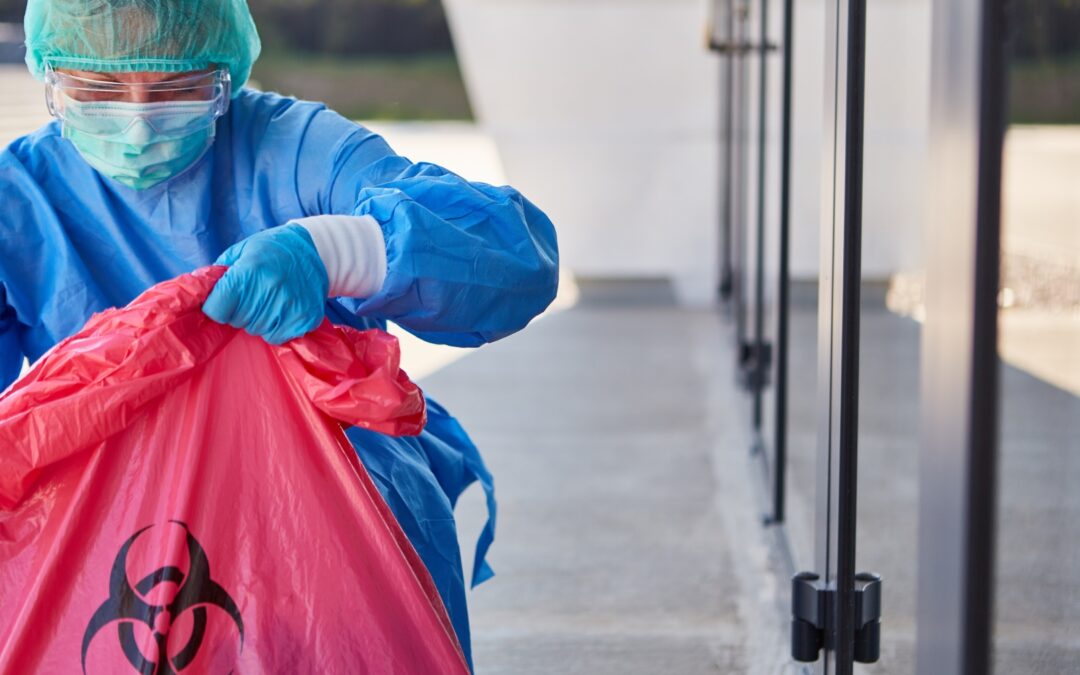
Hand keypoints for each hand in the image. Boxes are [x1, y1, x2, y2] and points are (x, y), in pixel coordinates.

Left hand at [202, 224, 328, 344]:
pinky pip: (276, 337)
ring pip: (256, 330)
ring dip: (257, 320)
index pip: (216, 309)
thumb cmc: (272, 250)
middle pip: (236, 321)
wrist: (316, 252)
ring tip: (268, 301)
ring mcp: (289, 306)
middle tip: (252, 296)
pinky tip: (281, 310)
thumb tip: (198, 295)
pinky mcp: (304, 319)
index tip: (224, 299)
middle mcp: (269, 290)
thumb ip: (219, 274)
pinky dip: (275, 327)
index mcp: (249, 272)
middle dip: (238, 312)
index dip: (216, 306)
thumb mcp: (241, 251)